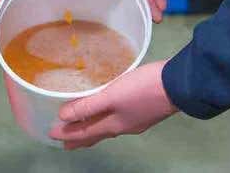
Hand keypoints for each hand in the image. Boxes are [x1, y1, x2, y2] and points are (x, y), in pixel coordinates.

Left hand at [49, 60, 177, 149]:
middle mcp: (123, 127)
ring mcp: (135, 121)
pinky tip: (109, 113)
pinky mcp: (144, 111)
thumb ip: (88, 106)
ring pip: (108, 128)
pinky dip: (106, 120)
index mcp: (114, 125)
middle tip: (65, 143)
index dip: (68, 134)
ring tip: (84, 130)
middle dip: (80, 138)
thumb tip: (64, 118)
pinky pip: (118, 120)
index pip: (86, 133)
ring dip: (93, 129)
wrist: (178, 86)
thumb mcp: (111, 96)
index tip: (52, 134)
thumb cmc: (142, 89)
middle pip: (97, 134)